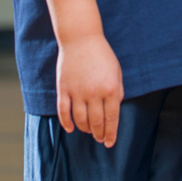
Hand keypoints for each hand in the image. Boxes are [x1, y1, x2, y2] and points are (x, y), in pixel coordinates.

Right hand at [55, 31, 123, 145]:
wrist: (81, 38)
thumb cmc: (102, 55)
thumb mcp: (117, 72)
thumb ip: (118, 91)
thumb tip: (114, 110)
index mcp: (110, 89)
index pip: (111, 118)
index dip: (111, 133)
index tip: (109, 143)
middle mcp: (94, 92)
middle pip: (96, 122)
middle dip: (99, 134)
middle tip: (99, 139)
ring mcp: (77, 91)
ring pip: (80, 119)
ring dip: (85, 129)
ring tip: (88, 131)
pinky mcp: (63, 88)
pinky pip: (63, 111)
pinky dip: (66, 123)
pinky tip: (71, 128)